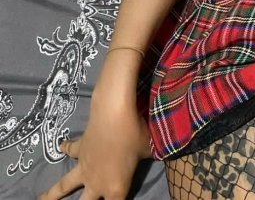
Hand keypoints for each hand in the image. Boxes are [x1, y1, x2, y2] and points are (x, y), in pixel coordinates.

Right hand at [37, 103, 152, 199]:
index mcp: (116, 188)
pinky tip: (60, 146)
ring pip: (64, 186)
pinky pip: (71, 150)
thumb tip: (154, 154)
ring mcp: (85, 166)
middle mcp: (97, 182)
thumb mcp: (148, 149)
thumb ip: (148, 158)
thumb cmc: (134, 133)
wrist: (113, 112)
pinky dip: (66, 148)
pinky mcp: (80, 148)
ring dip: (52, 195)